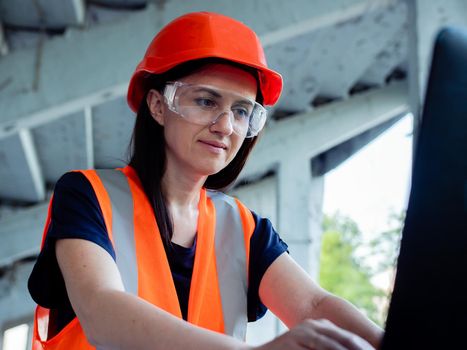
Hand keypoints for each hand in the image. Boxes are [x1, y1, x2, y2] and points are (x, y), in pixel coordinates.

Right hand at [253, 319, 374, 349]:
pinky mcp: (296, 340)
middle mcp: (313, 326)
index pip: (347, 338)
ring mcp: (304, 333)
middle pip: (345, 340)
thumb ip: (323, 346)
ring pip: (335, 345)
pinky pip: (320, 348)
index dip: (362, 346)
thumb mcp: (306, 348)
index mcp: (318, 327)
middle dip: (360, 349)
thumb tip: (347, 347)